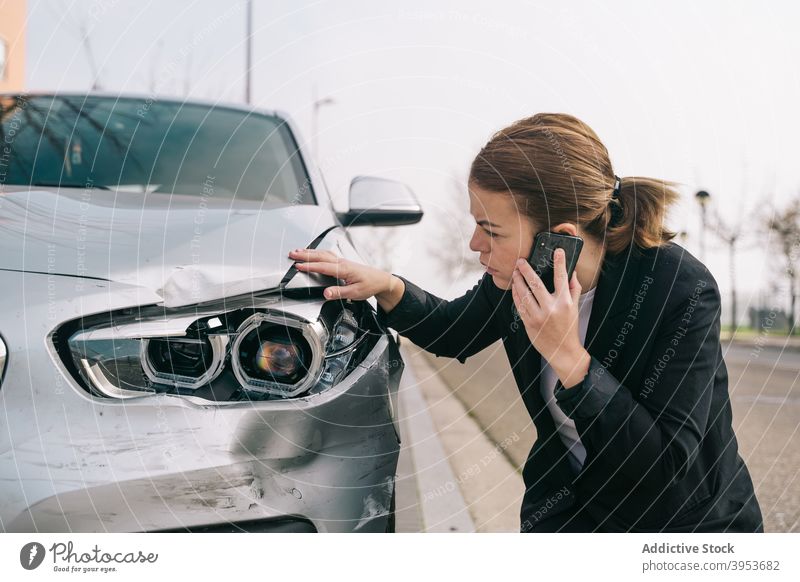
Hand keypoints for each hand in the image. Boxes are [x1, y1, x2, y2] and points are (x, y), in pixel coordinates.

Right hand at [288, 248, 404, 309]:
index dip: (309, 266)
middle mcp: (342, 263)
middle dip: (305, 255)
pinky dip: (317, 253)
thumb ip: (339, 293)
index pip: (322, 266)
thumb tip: (326, 293)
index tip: (298, 266)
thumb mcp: (355, 293)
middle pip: (320, 256)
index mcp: (344, 269)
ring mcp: (342, 261)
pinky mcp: (343, 262)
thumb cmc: (370, 285)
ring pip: (323, 253)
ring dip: (310, 252)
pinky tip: (313, 253)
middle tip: (292, 254)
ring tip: (298, 251)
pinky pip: (327, 254)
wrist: (381, 280)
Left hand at [511, 248, 589, 387]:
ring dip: (518, 281)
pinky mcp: (529, 323)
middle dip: (526, 270)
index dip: (560, 263)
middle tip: (520, 261)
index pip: (562, 278)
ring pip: (524, 294)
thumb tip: (572, 272)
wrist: (562, 352)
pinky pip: (519, 306)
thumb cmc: (569, 328)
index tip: (557, 251)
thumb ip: (574, 289)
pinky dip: (516, 295)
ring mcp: (538, 316)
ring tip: (515, 273)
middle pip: (536, 284)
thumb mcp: (576, 308)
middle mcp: (551, 309)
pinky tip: (514, 288)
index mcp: (565, 303)